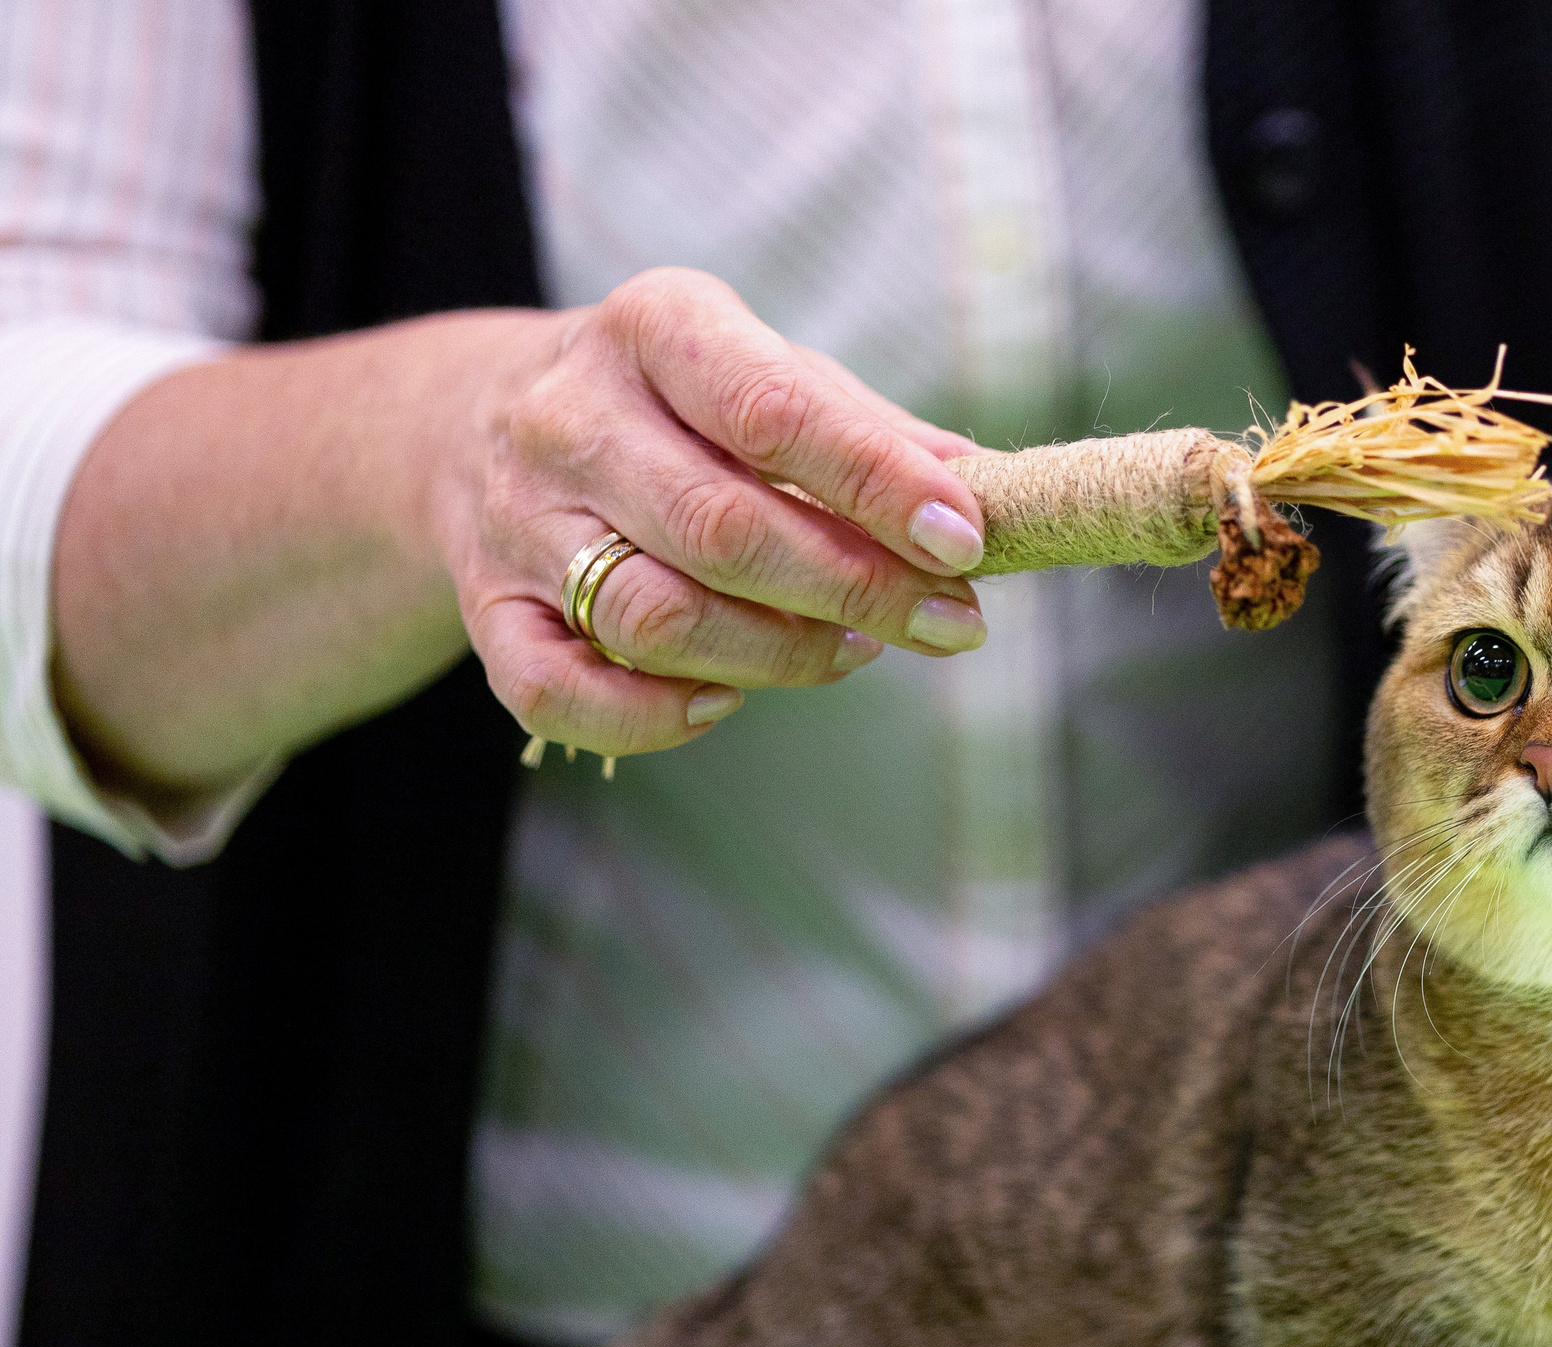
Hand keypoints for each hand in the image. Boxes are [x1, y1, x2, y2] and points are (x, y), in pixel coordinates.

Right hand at [440, 267, 990, 754]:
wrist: (471, 418)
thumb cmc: (673, 404)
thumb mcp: (764, 371)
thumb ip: (866, 429)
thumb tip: (984, 485)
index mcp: (654, 329)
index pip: (773, 410)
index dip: (878, 483)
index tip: (964, 538)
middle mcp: (571, 418)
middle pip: (722, 530)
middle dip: (855, 589)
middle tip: (948, 623)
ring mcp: (518, 519)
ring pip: (656, 618)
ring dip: (780, 654)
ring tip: (855, 651)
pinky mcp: (486, 609)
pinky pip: (560, 692)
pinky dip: (653, 717)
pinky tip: (725, 701)